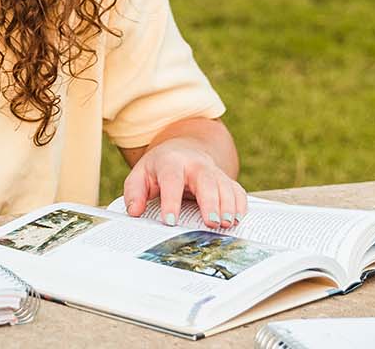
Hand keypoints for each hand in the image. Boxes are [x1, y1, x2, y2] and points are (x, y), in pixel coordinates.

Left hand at [120, 137, 246, 228]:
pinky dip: (240, 204)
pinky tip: (238, 219)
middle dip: (210, 202)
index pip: (171, 179)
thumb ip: (134, 192)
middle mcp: (195, 165)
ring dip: (228, 205)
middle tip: (211, 223)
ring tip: (226, 224)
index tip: (170, 221)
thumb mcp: (141, 175)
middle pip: (206, 180)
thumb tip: (134, 211)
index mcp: (171, 163)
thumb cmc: (160, 168)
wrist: (184, 150)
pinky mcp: (226, 180)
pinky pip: (237, 190)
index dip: (171, 200)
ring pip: (224, 185)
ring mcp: (213, 171)